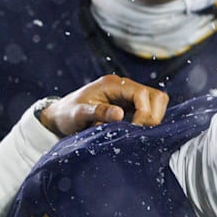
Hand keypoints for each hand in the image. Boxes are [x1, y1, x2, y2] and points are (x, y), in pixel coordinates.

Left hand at [39, 75, 168, 137]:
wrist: (60, 116)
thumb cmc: (66, 114)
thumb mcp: (78, 114)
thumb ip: (98, 112)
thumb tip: (120, 114)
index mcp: (112, 84)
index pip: (142, 94)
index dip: (144, 113)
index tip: (135, 129)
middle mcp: (123, 87)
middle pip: (156, 96)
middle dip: (153, 115)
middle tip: (138, 132)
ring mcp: (127, 96)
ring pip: (156, 103)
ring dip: (152, 118)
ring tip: (137, 132)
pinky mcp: (128, 106)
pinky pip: (148, 110)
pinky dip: (147, 121)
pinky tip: (135, 132)